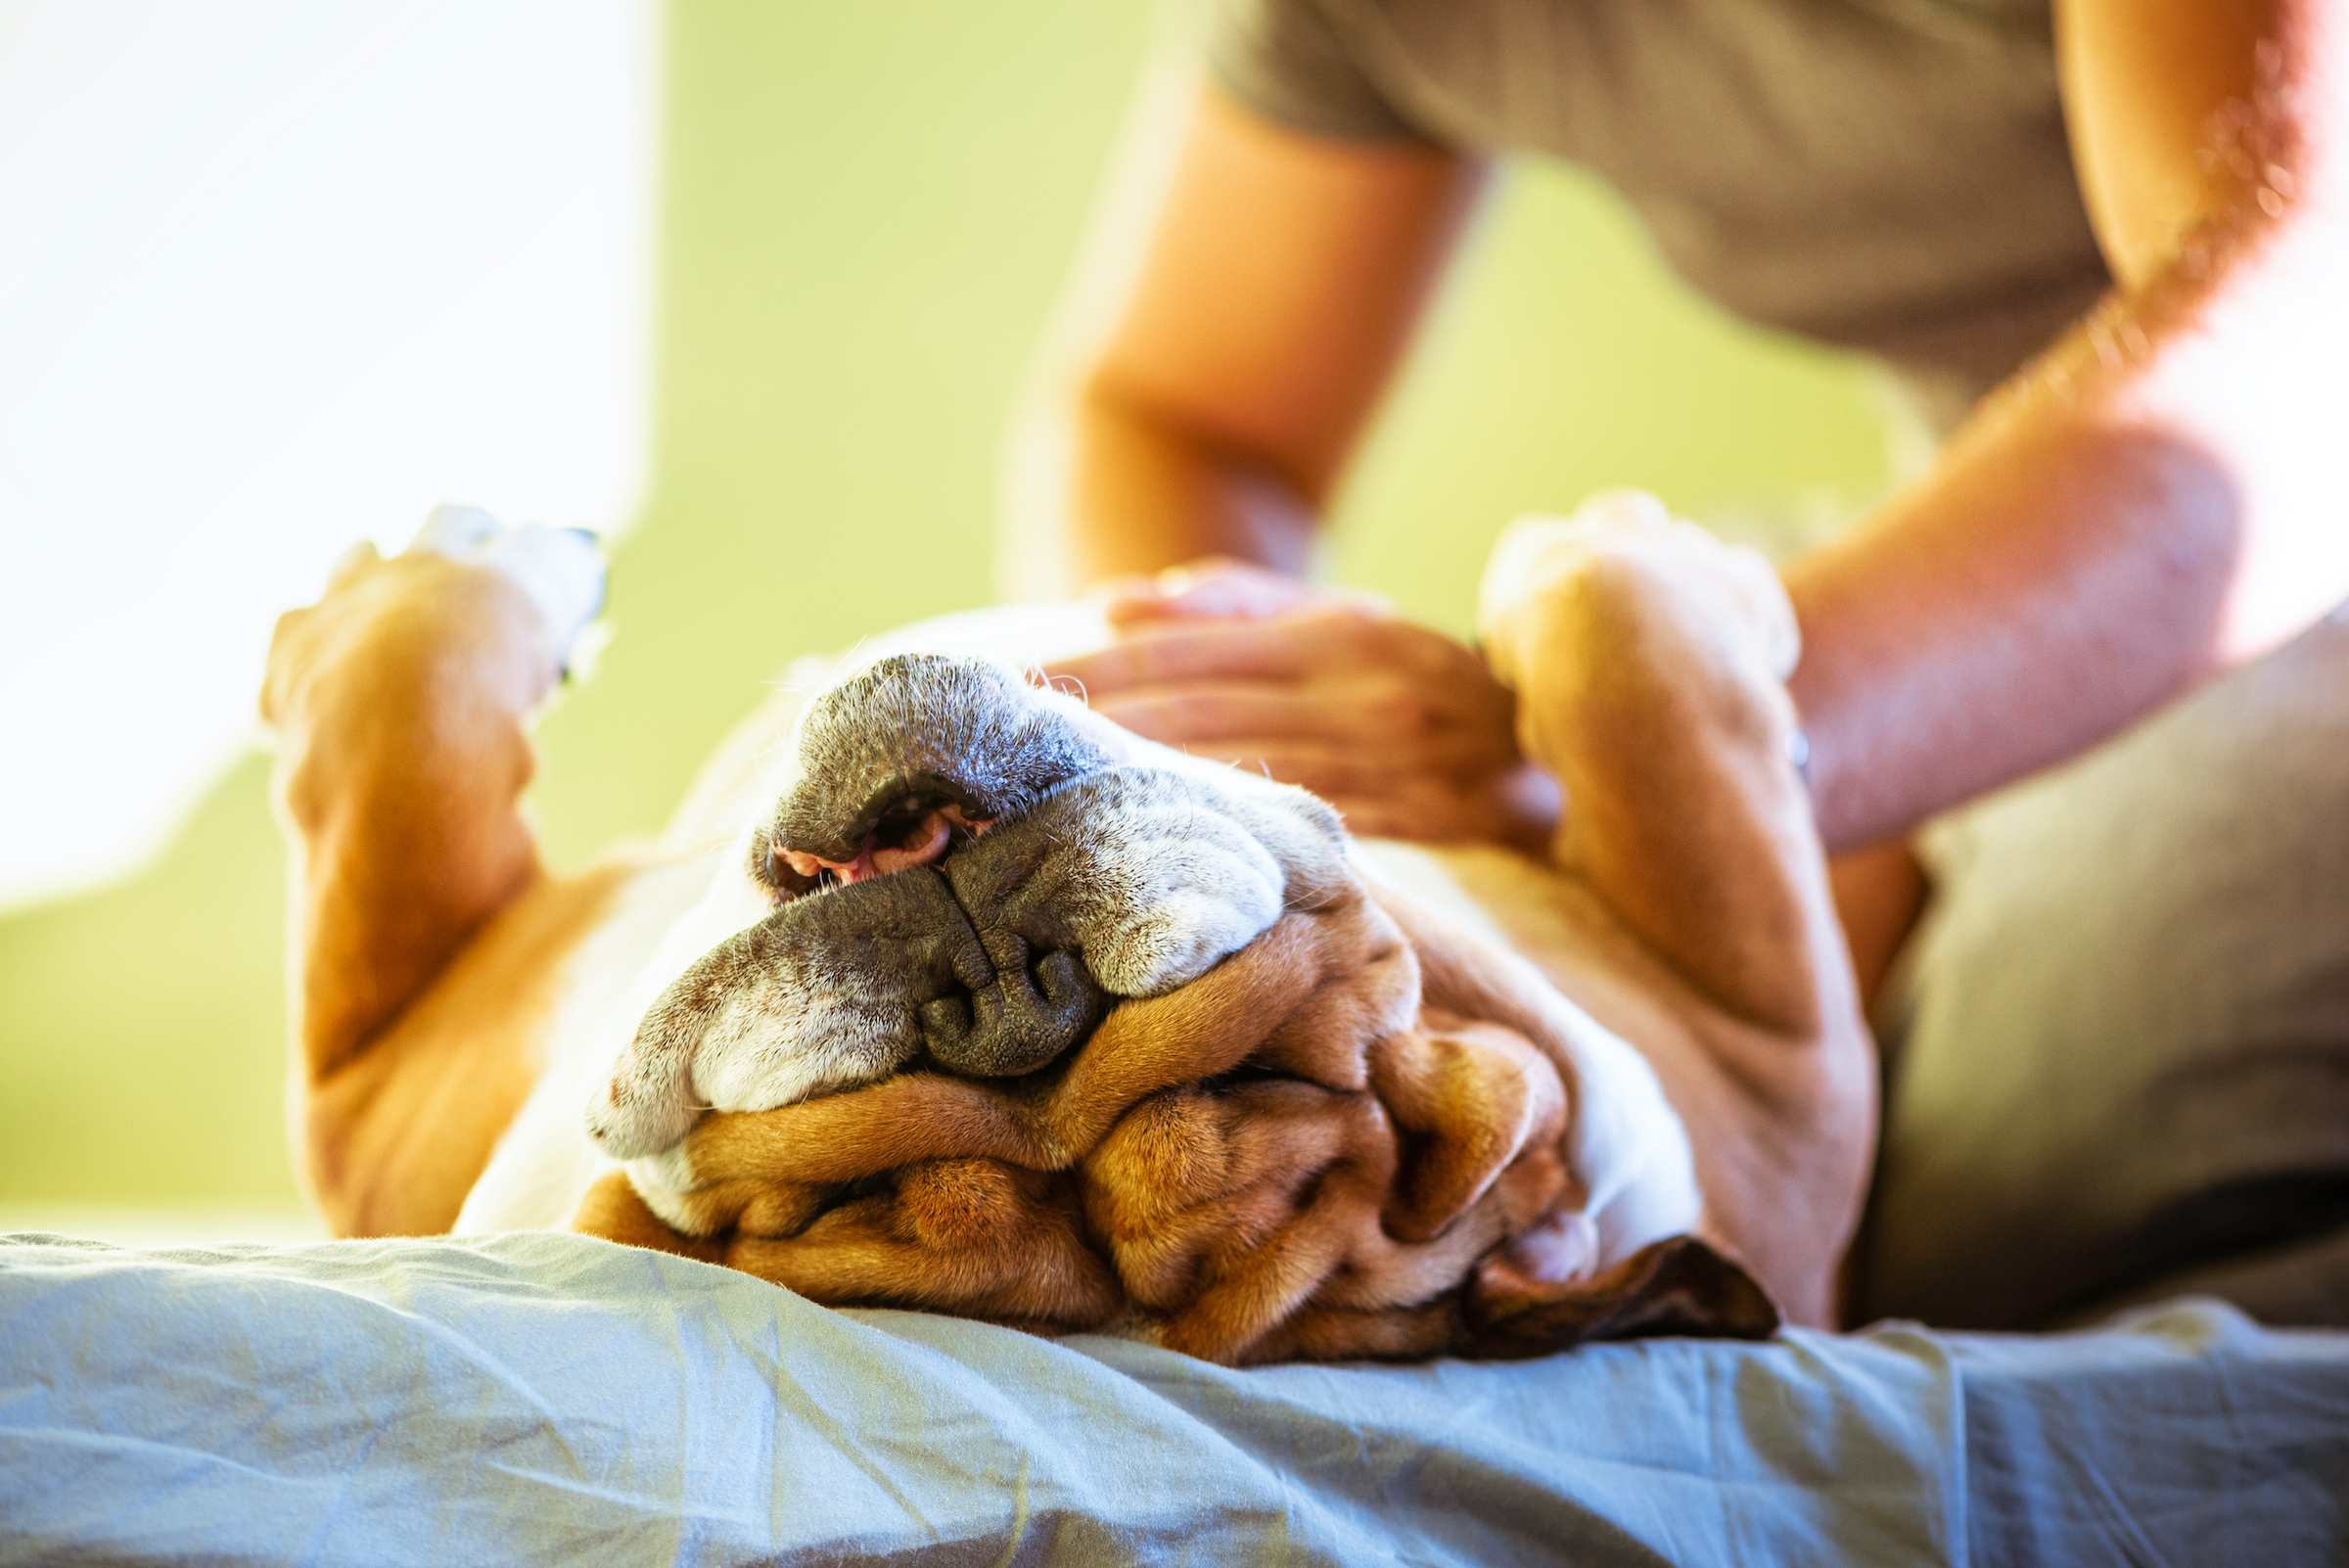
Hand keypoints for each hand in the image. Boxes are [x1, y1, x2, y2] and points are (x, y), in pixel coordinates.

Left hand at [1052, 559, 1561, 852]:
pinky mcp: (1433, 834)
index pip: (1187, 659)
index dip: (1094, 678)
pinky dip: (1244, 855)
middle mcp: (1367, 695)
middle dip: (1095, 741)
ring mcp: (1402, 767)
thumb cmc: (1419, 678)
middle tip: (993, 762)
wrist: (1570, 729)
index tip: (1005, 697)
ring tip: (1044, 818)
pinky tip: (1169, 872)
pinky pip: (1320, 845)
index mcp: (1335, 636)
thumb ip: (1238, 601)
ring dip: (1148, 801)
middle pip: (1201, 720)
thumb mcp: (1342, 619)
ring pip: (1249, 784)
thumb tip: (1117, 603)